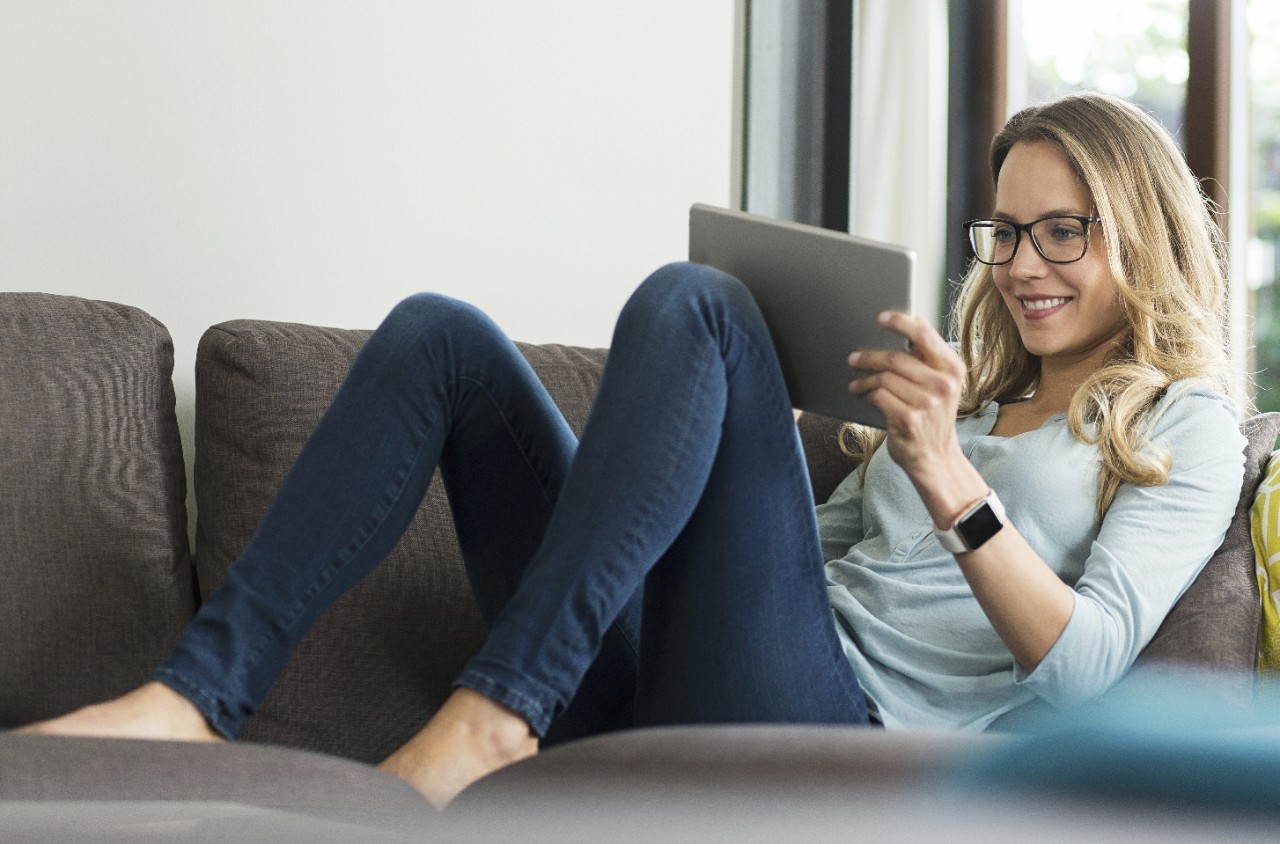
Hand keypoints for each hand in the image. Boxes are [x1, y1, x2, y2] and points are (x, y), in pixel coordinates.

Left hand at [848, 311, 966, 477]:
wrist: (935, 457)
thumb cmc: (933, 417)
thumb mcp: (941, 384)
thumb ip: (930, 355)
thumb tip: (918, 320)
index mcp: (952, 370)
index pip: (925, 336)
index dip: (901, 323)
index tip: (882, 318)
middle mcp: (943, 385)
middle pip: (897, 358)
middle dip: (870, 357)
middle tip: (853, 358)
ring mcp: (926, 404)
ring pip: (884, 378)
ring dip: (865, 379)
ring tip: (856, 382)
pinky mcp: (908, 420)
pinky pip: (878, 396)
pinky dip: (867, 394)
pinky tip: (864, 395)